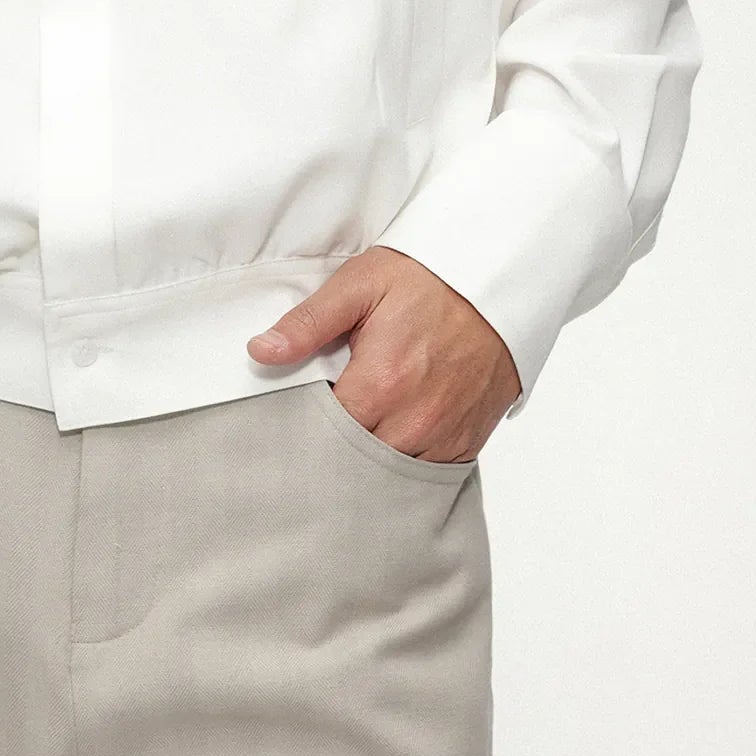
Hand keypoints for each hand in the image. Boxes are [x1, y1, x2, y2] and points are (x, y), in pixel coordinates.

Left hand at [247, 246, 521, 463]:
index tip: (295, 415)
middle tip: (320, 430)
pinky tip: (391, 441)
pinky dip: (406, 463)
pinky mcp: (467, 441)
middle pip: (355, 463)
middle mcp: (414, 421)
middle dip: (334, 452)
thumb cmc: (425, 278)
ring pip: (391, 476)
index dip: (304, 428)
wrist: (495, 280)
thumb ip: (308, 323)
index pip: (322, 436)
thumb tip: (260, 352)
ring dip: (370, 462)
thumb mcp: (360, 284)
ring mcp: (444, 436)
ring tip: (355, 434)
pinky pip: (428, 474)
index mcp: (379, 384)